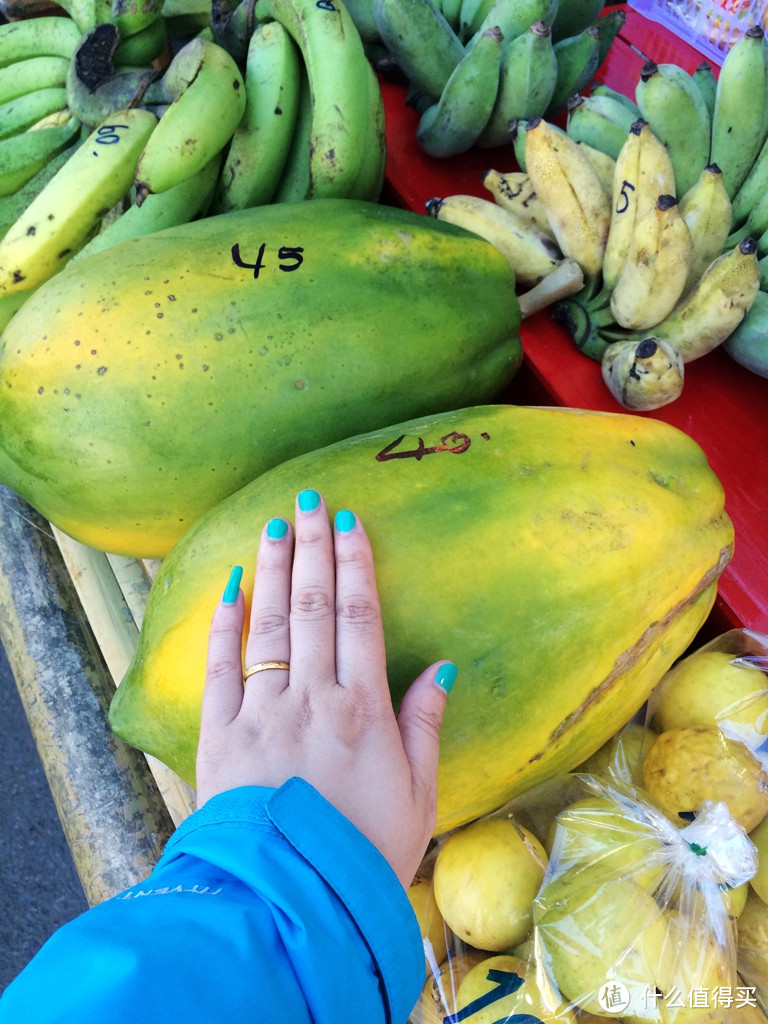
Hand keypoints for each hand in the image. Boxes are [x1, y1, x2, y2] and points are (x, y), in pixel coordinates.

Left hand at [196, 488, 454, 886]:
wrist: (293, 902)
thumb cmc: (364, 851)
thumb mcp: (419, 795)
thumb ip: (425, 724)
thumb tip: (443, 666)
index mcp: (362, 709)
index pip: (359, 616)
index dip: (353, 564)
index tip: (349, 523)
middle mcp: (311, 698)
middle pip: (312, 606)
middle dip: (312, 549)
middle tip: (309, 502)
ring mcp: (261, 714)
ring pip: (268, 624)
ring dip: (272, 570)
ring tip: (274, 525)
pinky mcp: (220, 735)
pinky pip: (220, 667)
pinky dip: (224, 623)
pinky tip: (231, 586)